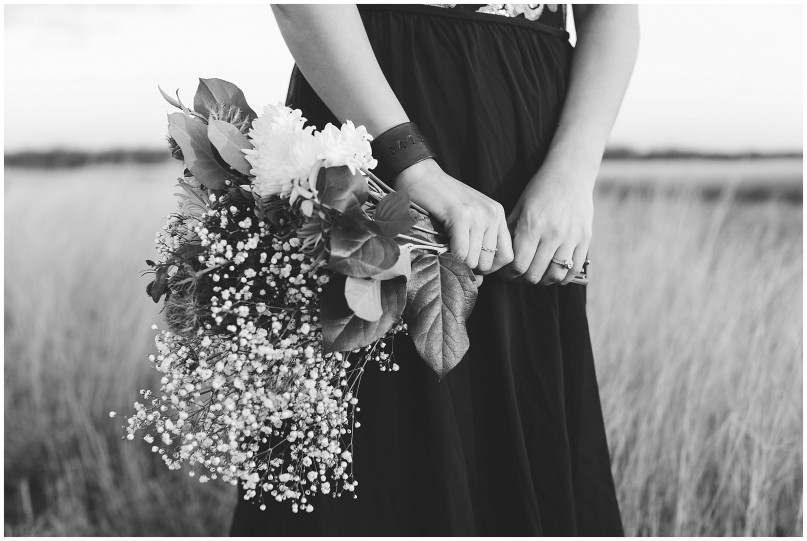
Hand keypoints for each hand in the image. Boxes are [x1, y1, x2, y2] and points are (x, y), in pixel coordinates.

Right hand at [393, 159, 513, 273]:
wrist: (419, 174)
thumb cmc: (438, 202)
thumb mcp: (466, 221)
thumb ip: (476, 247)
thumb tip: (478, 282)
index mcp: (497, 215)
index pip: (507, 257)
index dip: (489, 268)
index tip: (471, 265)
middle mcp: (492, 213)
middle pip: (489, 262)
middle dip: (470, 267)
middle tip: (453, 257)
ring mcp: (478, 214)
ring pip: (474, 261)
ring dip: (457, 262)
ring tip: (445, 249)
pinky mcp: (460, 215)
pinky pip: (461, 252)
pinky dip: (450, 257)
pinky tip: (441, 248)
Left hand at [499, 166, 592, 284]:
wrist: (570, 174)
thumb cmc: (539, 189)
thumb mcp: (519, 207)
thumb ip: (510, 232)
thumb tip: (500, 257)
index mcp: (532, 226)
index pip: (518, 265)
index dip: (509, 275)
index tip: (506, 274)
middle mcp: (552, 234)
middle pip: (534, 274)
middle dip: (522, 279)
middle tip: (518, 276)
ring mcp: (571, 237)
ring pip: (554, 275)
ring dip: (542, 280)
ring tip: (536, 276)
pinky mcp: (585, 239)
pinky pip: (574, 269)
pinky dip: (563, 277)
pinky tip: (554, 274)